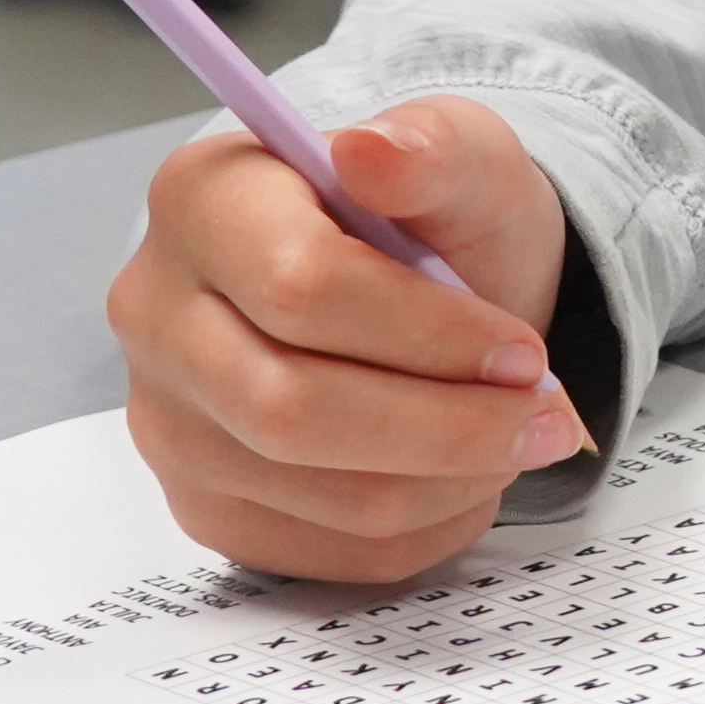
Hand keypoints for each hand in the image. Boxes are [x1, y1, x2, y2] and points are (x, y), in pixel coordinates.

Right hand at [106, 102, 580, 584]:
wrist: (414, 289)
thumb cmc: (430, 217)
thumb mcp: (460, 156)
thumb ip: (431, 151)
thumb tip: (373, 150)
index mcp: (200, 200)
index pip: (300, 289)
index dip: (429, 334)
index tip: (526, 351)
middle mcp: (155, 314)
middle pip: (293, 410)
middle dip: (451, 425)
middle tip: (550, 415)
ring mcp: (167, 422)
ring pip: (321, 494)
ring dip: (452, 479)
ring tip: (517, 435)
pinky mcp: (205, 507)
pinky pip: (328, 553)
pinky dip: (427, 524)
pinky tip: (464, 472)